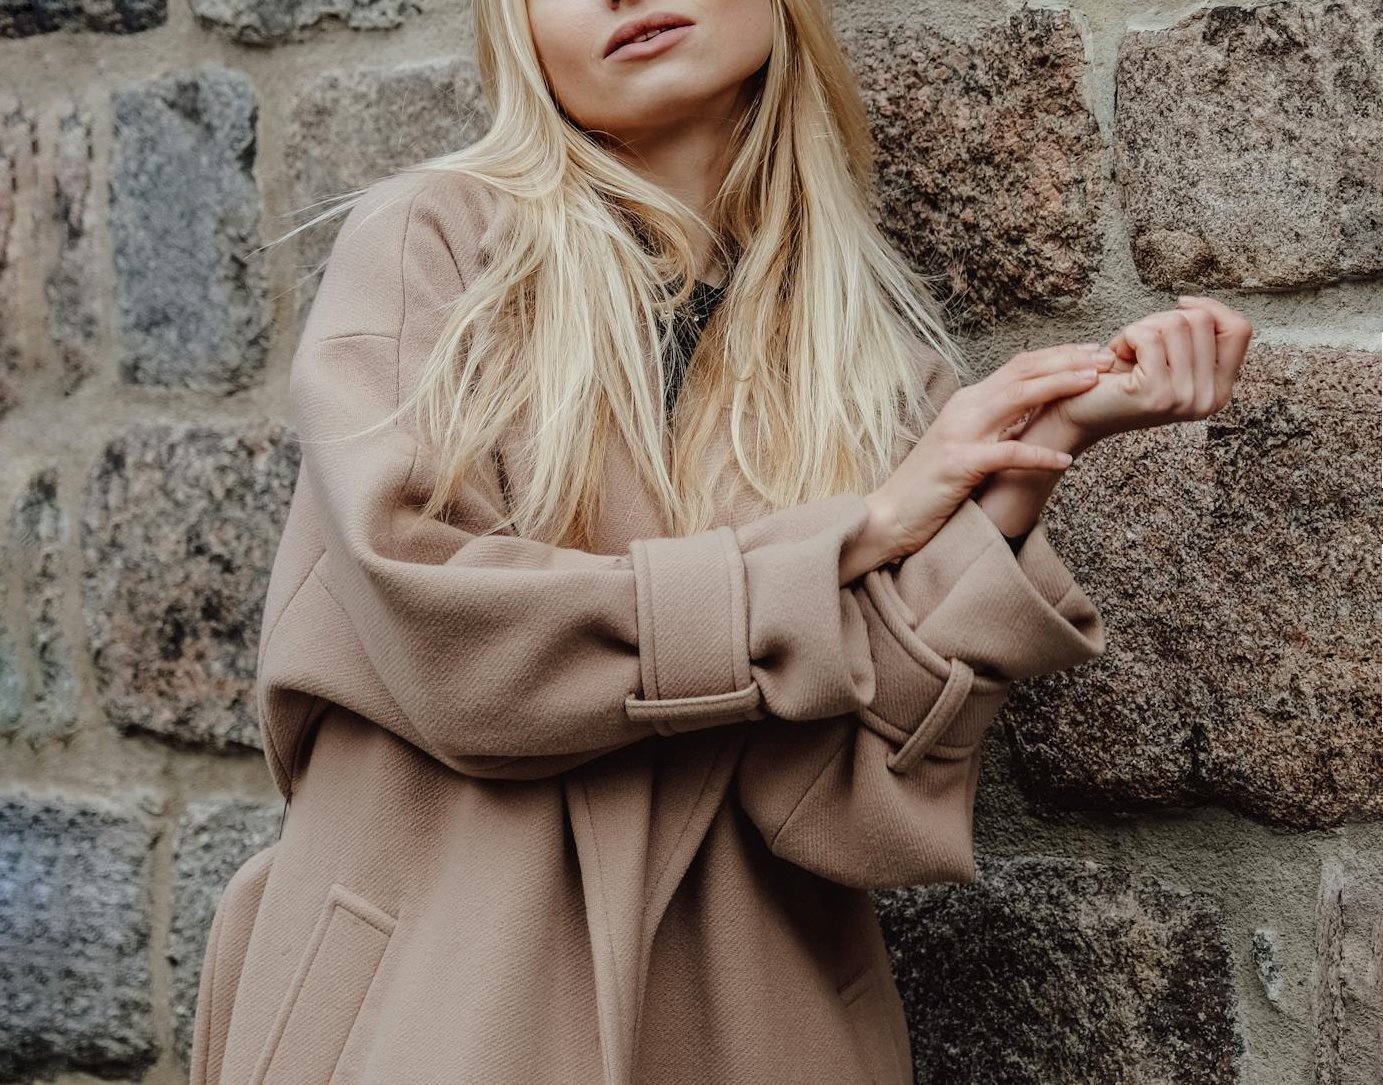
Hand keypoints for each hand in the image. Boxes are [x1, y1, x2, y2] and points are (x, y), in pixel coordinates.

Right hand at [856, 342, 1116, 568]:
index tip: (1093, 353)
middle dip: (1068, 361)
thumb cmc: (929, 489)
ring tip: (1094, 386)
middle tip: (1106, 358)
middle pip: (1022, 372)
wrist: (887, 517)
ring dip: (1060, 388)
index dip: (1058, 355)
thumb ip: (993, 429)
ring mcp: (959, 435)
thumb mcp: (964, 448)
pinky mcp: (958, 465)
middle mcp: (963, 409)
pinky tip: (1065, 460)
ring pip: (1017, 398)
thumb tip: (1034, 420)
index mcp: (967, 403)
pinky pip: (1007, 453)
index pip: (1018, 366)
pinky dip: (1038, 454)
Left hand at [1041, 296, 1252, 449]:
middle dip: (1164, 320)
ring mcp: (1185, 398)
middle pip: (1202, 321)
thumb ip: (1194, 335)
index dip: (1212, 307)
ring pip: (1175, 324)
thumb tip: (1194, 305)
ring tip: (1127, 353)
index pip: (1240, 329)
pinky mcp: (1157, 394)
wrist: (1080, 413)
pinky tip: (1115, 357)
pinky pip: (1148, 336)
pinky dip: (1127, 337)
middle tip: (1139, 344)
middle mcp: (1210, 399)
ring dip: (1143, 328)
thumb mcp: (1169, 356)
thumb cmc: (1120, 380)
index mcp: (1220, 390)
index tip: (1180, 305)